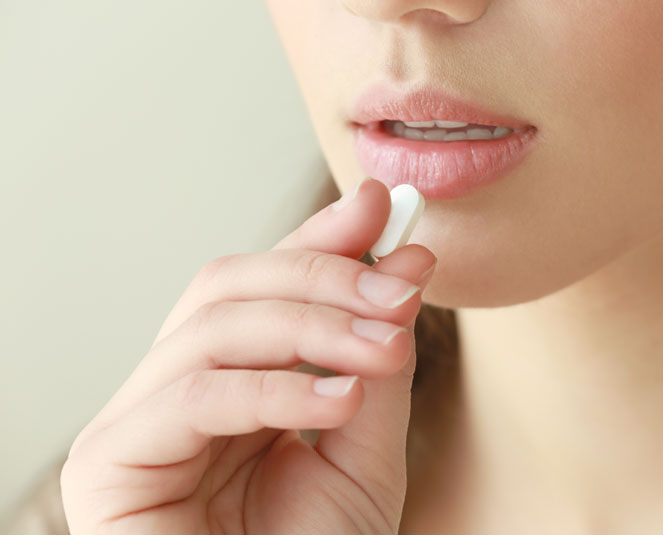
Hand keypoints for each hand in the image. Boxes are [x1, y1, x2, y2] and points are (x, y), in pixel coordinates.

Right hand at [60, 178, 436, 533]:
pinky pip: (194, 396)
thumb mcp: (367, 446)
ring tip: (384, 345)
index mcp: (231, 376)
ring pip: (212, 325)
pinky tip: (340, 400)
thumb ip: (379, 358)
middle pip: (229, 283)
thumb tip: (401, 265)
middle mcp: (177, 385)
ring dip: (311, 324)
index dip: (318, 241)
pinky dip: (274, 388)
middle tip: (400, 282)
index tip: (381, 208)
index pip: (263, 283)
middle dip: (321, 274)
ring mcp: (138, 420)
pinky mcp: (111, 463)